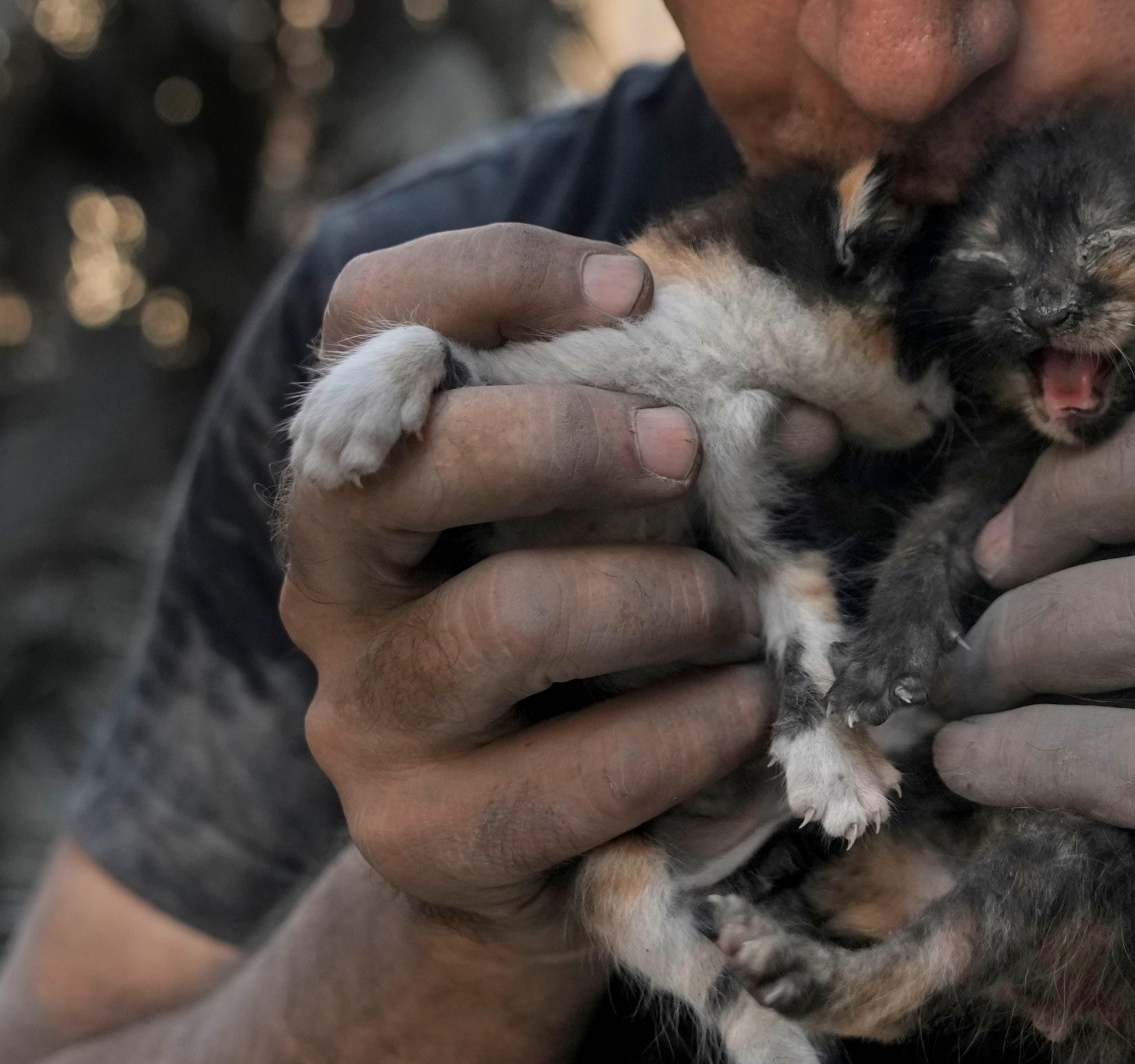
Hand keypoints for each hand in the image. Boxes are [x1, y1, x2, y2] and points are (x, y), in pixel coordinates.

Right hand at [278, 224, 827, 954]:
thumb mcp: (623, 522)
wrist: (534, 860)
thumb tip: (799, 419)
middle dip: (559, 438)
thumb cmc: (595, 644)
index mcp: (371, 462)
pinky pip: (567, 775)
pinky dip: (686, 732)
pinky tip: (745, 714)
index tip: (634, 288)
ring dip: (656, 599)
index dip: (490, 275)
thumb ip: (682, 446)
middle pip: (391, 467)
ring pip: (498, 622)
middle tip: (684, 451)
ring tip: (736, 613)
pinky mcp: (422, 836)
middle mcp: (334, 580)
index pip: (367, 315)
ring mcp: (366, 714)